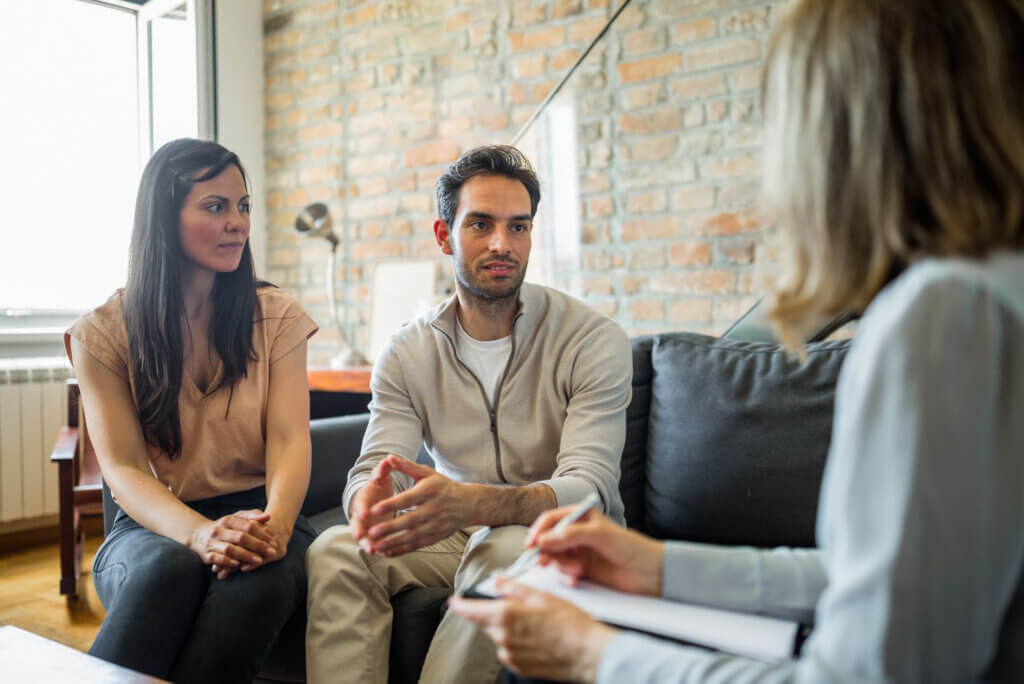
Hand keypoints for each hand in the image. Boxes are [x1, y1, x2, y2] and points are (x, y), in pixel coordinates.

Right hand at [189, 509, 279, 579]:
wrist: (197, 535)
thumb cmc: (224, 527)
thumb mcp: (236, 518)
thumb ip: (252, 516)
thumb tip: (268, 517)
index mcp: (227, 520)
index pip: (247, 526)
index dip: (262, 533)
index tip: (274, 541)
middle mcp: (219, 530)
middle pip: (241, 537)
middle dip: (258, 545)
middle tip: (271, 552)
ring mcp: (211, 543)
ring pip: (230, 549)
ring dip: (245, 555)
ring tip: (259, 561)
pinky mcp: (206, 555)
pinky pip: (217, 559)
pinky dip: (227, 562)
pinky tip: (238, 565)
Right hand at [350, 457, 396, 551]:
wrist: (376, 497)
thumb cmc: (379, 485)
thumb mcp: (381, 476)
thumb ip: (383, 470)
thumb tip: (387, 459)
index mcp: (363, 498)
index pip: (361, 503)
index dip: (362, 509)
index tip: (365, 514)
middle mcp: (361, 514)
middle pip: (358, 523)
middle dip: (359, 531)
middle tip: (361, 538)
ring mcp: (366, 526)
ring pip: (365, 537)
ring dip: (368, 544)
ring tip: (374, 551)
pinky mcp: (372, 534)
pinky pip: (374, 542)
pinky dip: (379, 549)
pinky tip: (385, 555)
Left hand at [363, 454, 475, 555]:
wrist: (468, 504)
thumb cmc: (443, 486)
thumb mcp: (427, 473)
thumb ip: (407, 466)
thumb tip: (389, 457)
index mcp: (429, 491)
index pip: (407, 499)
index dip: (391, 504)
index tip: (374, 509)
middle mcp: (433, 509)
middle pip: (409, 521)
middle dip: (389, 528)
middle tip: (371, 532)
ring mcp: (435, 525)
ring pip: (412, 536)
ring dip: (393, 542)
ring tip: (375, 546)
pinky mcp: (436, 537)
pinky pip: (417, 545)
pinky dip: (402, 550)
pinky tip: (387, 552)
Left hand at [449, 578, 616, 682]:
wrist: (587, 653)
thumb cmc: (569, 623)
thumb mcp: (541, 596)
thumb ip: (514, 588)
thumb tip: (498, 581)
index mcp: (506, 616)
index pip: (470, 611)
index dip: (460, 605)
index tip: (454, 601)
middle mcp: (503, 638)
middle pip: (485, 623)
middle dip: (492, 613)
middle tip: (514, 606)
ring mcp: (510, 655)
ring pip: (498, 637)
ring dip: (506, 628)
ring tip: (533, 623)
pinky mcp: (519, 666)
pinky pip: (509, 650)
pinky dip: (516, 642)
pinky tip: (536, 637)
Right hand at [527, 507, 663, 595]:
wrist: (649, 572)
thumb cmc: (629, 547)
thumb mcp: (599, 535)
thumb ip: (570, 535)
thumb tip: (543, 540)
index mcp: (580, 516)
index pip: (550, 520)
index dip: (538, 531)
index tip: (531, 545)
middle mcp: (575, 533)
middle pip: (548, 540)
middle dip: (548, 552)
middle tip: (548, 562)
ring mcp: (577, 551)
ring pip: (554, 558)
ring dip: (560, 566)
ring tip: (576, 572)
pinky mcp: (580, 569)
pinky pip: (563, 572)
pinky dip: (565, 577)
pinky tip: (576, 580)